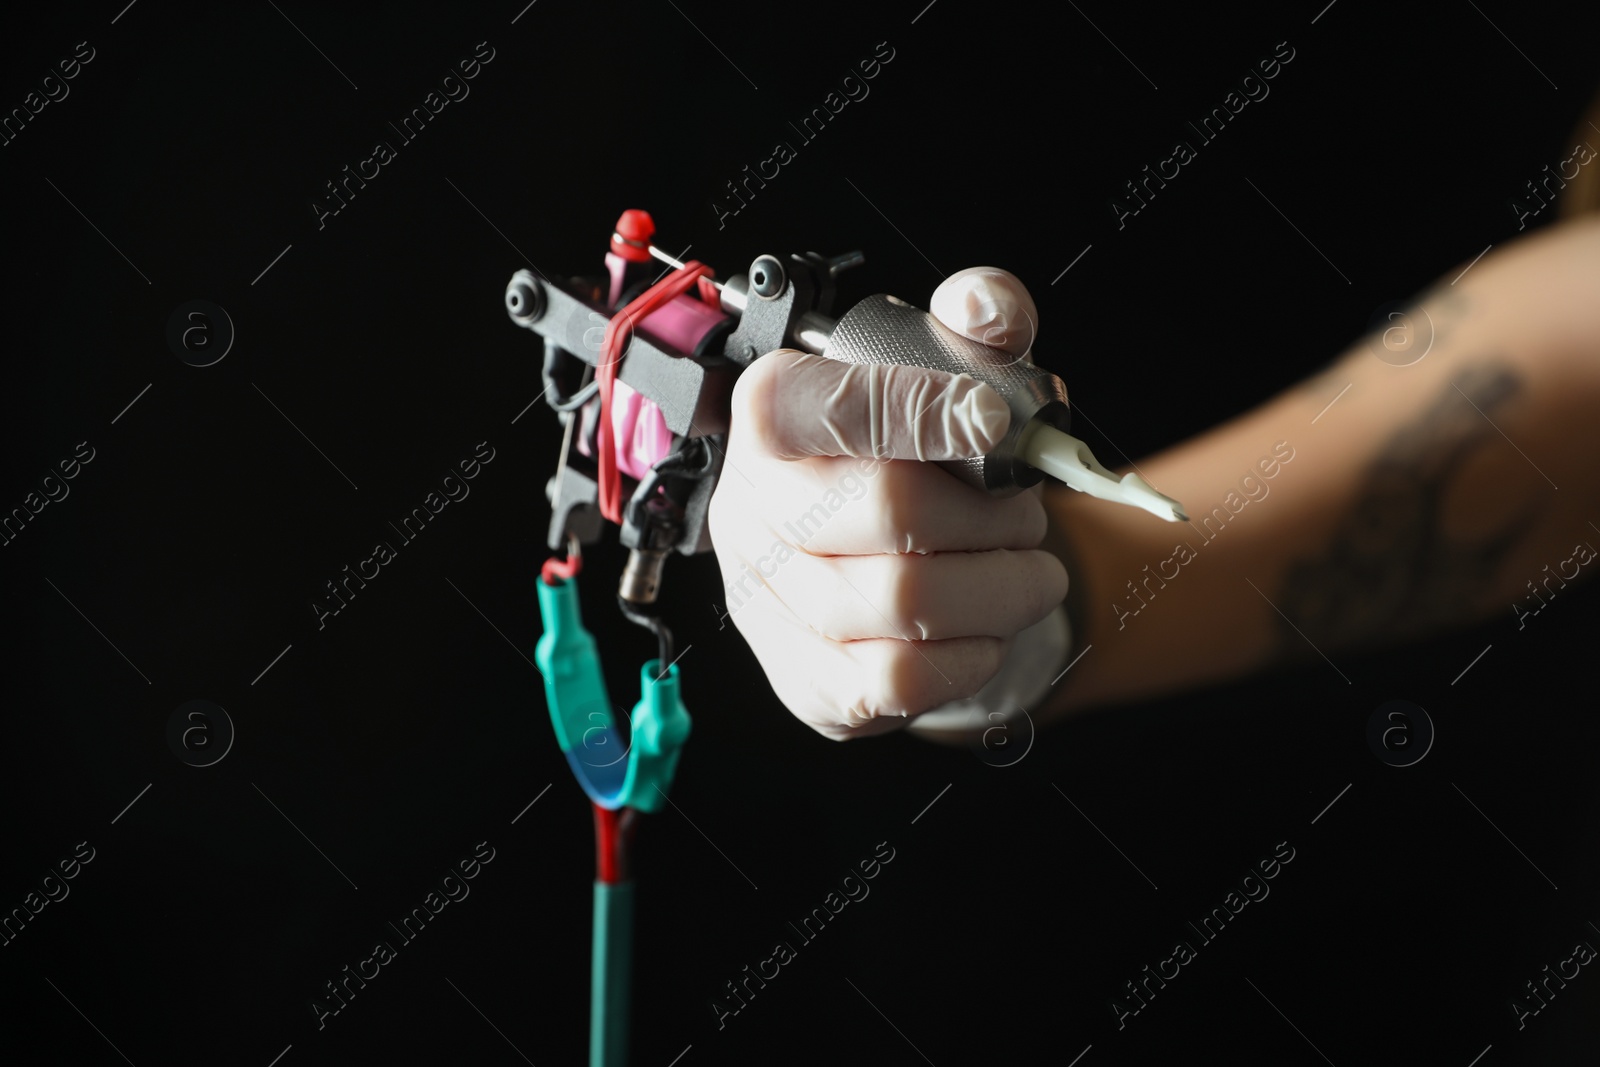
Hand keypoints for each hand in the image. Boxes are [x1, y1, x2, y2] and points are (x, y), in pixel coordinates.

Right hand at [706, 267, 1068, 738]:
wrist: (876, 553)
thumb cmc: (911, 453)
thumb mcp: (948, 365)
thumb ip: (977, 317)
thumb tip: (985, 310)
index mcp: (772, 411)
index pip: (840, 408)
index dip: (927, 413)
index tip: (995, 424)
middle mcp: (750, 506)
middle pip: (890, 512)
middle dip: (992, 516)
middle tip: (1027, 516)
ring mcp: (766, 600)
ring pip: (904, 604)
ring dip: (1000, 588)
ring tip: (1026, 571)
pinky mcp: (801, 678)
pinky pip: (899, 679)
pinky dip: (969, 654)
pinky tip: (984, 625)